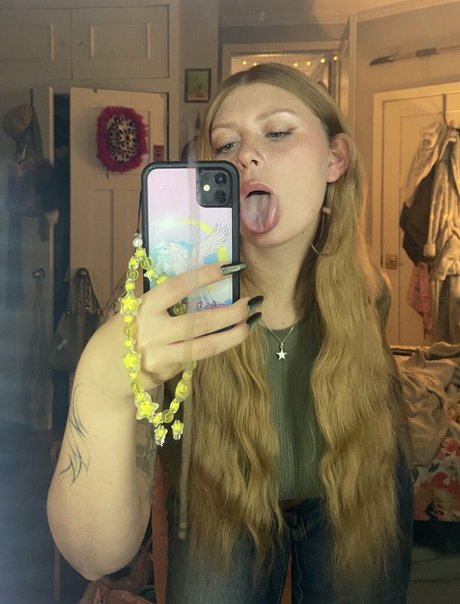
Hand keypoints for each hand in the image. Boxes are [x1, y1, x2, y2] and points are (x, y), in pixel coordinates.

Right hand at [135, 262, 259, 385]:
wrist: (105, 372)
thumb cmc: (125, 331)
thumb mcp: (136, 309)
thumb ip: (163, 300)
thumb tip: (201, 281)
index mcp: (144, 307)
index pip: (178, 287)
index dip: (206, 276)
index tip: (232, 267)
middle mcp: (152, 331)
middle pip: (198, 322)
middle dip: (230, 312)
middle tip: (252, 302)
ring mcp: (160, 355)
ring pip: (204, 346)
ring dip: (232, 335)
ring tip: (252, 323)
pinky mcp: (167, 372)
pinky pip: (196, 358)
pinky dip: (216, 347)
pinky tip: (229, 338)